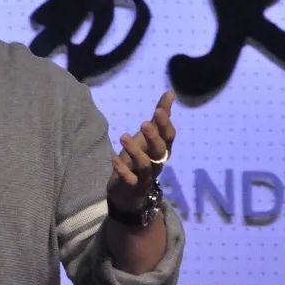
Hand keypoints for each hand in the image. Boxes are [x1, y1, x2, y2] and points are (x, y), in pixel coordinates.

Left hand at [106, 91, 176, 211]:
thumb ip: (160, 117)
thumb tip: (170, 93)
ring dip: (135, 151)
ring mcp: (145, 176)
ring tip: (123, 136)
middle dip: (153, 137)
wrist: (129, 191)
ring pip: (145, 165)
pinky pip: (130, 179)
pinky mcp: (133, 186)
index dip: (166, 124)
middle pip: (160, 150)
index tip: (159, 110)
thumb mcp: (148, 136)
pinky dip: (123, 170)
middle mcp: (157, 162)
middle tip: (144, 123)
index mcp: (163, 149)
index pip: (169, 136)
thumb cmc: (141, 157)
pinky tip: (113, 159)